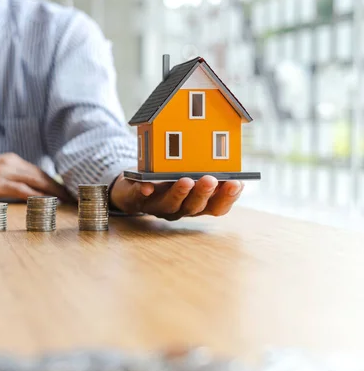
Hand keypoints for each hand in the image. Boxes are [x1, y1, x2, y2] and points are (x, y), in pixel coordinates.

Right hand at [0, 153, 70, 201]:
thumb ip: (8, 179)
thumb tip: (24, 193)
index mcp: (11, 160)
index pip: (39, 172)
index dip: (55, 183)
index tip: (68, 193)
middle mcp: (11, 163)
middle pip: (43, 176)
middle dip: (60, 188)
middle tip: (75, 199)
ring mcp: (4, 172)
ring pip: (36, 181)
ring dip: (54, 193)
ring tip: (67, 203)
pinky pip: (22, 189)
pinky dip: (36, 196)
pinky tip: (46, 203)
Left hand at [110, 174, 243, 220]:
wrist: (133, 188)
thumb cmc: (168, 180)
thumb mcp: (189, 176)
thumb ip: (206, 174)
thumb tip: (228, 161)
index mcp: (195, 205)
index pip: (216, 207)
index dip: (227, 198)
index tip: (237, 183)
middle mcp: (178, 209)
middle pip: (194, 207)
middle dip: (203, 194)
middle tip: (211, 180)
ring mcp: (156, 206)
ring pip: (169, 205)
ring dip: (179, 193)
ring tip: (186, 180)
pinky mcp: (136, 199)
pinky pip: (138, 197)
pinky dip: (142, 191)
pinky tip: (146, 187)